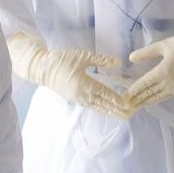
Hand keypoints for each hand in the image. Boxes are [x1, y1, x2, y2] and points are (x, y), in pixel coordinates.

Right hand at [7, 32, 131, 118]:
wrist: (42, 69)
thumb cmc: (62, 60)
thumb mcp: (83, 57)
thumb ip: (101, 60)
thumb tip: (118, 62)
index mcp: (86, 85)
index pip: (106, 94)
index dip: (118, 100)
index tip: (129, 105)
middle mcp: (83, 95)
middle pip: (104, 105)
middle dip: (117, 110)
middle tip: (131, 114)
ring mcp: (78, 99)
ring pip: (98, 107)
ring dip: (111, 111)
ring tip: (122, 116)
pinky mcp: (75, 99)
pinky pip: (92, 106)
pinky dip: (102, 109)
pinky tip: (107, 110)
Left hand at [126, 18, 173, 110]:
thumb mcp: (163, 45)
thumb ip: (146, 53)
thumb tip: (131, 58)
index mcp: (163, 71)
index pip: (144, 83)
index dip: (134, 90)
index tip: (125, 96)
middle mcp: (169, 82)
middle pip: (150, 93)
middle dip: (138, 99)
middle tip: (127, 105)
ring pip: (158, 97)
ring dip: (147, 101)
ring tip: (137, 105)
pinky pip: (167, 96)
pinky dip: (158, 99)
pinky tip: (153, 100)